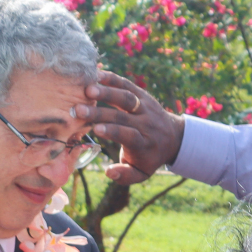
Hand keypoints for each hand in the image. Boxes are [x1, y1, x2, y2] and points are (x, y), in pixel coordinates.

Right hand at [70, 70, 184, 185]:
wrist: (173, 137)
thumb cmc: (149, 157)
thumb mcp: (141, 173)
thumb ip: (125, 176)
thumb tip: (109, 172)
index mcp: (144, 144)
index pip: (129, 135)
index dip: (114, 131)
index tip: (95, 129)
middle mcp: (146, 123)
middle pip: (123, 115)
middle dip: (100, 111)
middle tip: (79, 109)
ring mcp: (145, 107)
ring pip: (127, 96)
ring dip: (107, 91)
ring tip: (87, 88)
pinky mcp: (142, 95)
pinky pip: (128, 84)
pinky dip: (112, 79)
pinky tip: (95, 74)